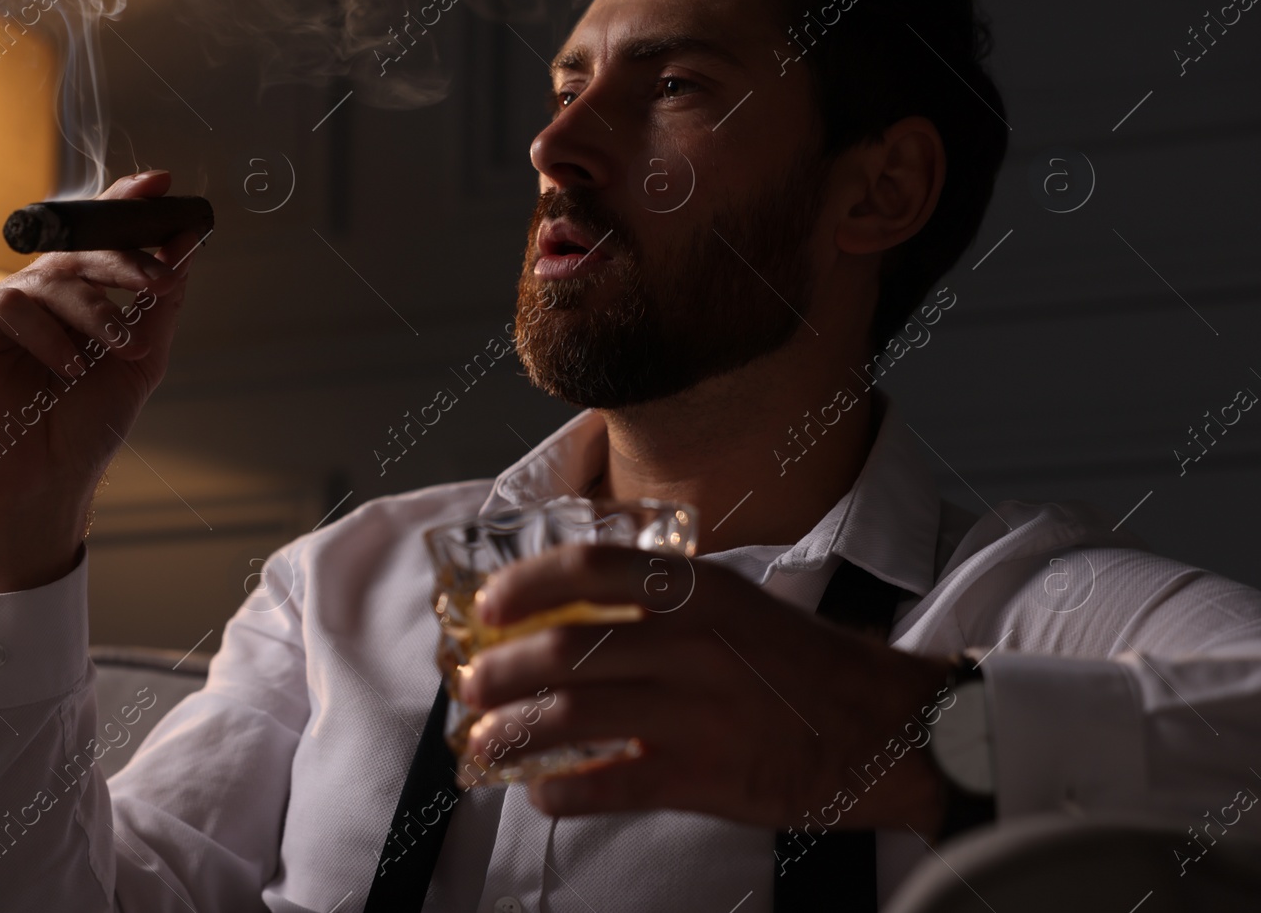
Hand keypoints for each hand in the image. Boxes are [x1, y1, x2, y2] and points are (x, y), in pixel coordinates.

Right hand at [0, 171, 204, 592]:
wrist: (44, 484)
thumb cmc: (87, 427)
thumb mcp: (141, 358)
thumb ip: (161, 301)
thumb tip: (188, 238)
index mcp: (70, 297)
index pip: (96, 239)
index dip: (124, 206)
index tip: (163, 185)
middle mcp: (30, 293)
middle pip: (78, 251)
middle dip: (125, 259)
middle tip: (162, 279)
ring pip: (50, 280)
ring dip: (97, 311)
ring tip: (124, 348)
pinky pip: (7, 305)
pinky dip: (46, 335)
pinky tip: (67, 368)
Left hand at [457, 544, 953, 832]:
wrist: (891, 728)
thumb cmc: (805, 666)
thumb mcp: (738, 606)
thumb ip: (665, 605)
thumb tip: (574, 617)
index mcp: (698, 591)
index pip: (590, 571)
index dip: (525, 586)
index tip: (488, 607)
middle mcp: (691, 643)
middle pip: (564, 650)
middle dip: (500, 671)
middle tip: (470, 685)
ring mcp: (697, 711)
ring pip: (574, 716)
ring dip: (515, 730)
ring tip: (486, 741)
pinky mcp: (706, 777)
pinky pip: (611, 784)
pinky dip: (564, 790)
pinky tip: (543, 792)